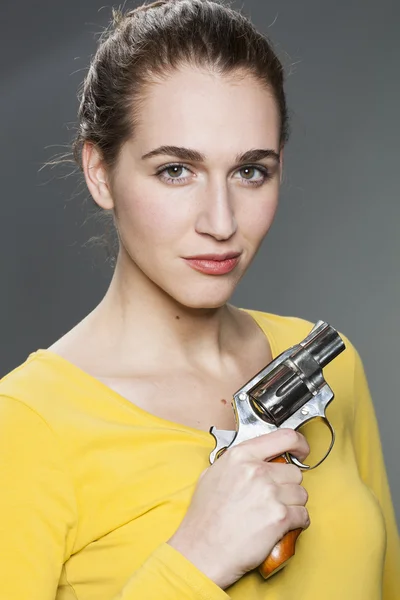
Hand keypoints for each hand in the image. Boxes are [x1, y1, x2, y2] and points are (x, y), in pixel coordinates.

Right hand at [168, 428, 309, 589]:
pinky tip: (281, 526)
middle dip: (288, 485)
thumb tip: (253, 460)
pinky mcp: (280, 517)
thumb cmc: (204, 519)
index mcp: (240, 456)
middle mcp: (257, 471)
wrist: (201, 551)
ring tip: (275, 513)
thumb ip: (236, 462)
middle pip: (294, 472)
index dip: (299, 443)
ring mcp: (270, 493)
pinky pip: (303, 515)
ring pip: (301, 493)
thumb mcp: (211, 475)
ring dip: (293, 504)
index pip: (284, 437)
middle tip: (274, 497)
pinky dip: (297, 522)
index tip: (302, 451)